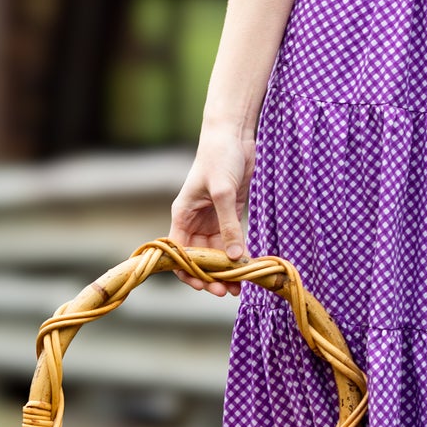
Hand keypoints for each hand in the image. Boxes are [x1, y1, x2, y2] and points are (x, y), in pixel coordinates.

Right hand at [168, 127, 255, 294]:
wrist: (235, 135)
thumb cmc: (219, 157)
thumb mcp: (222, 192)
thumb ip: (228, 226)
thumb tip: (235, 258)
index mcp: (182, 215)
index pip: (179, 252)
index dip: (188, 272)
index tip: (204, 286)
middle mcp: (195, 220)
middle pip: (199, 257)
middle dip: (210, 276)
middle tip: (225, 291)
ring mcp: (213, 218)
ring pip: (217, 252)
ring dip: (226, 269)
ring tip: (238, 287)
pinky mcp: (230, 214)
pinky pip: (233, 240)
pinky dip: (239, 255)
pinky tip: (248, 268)